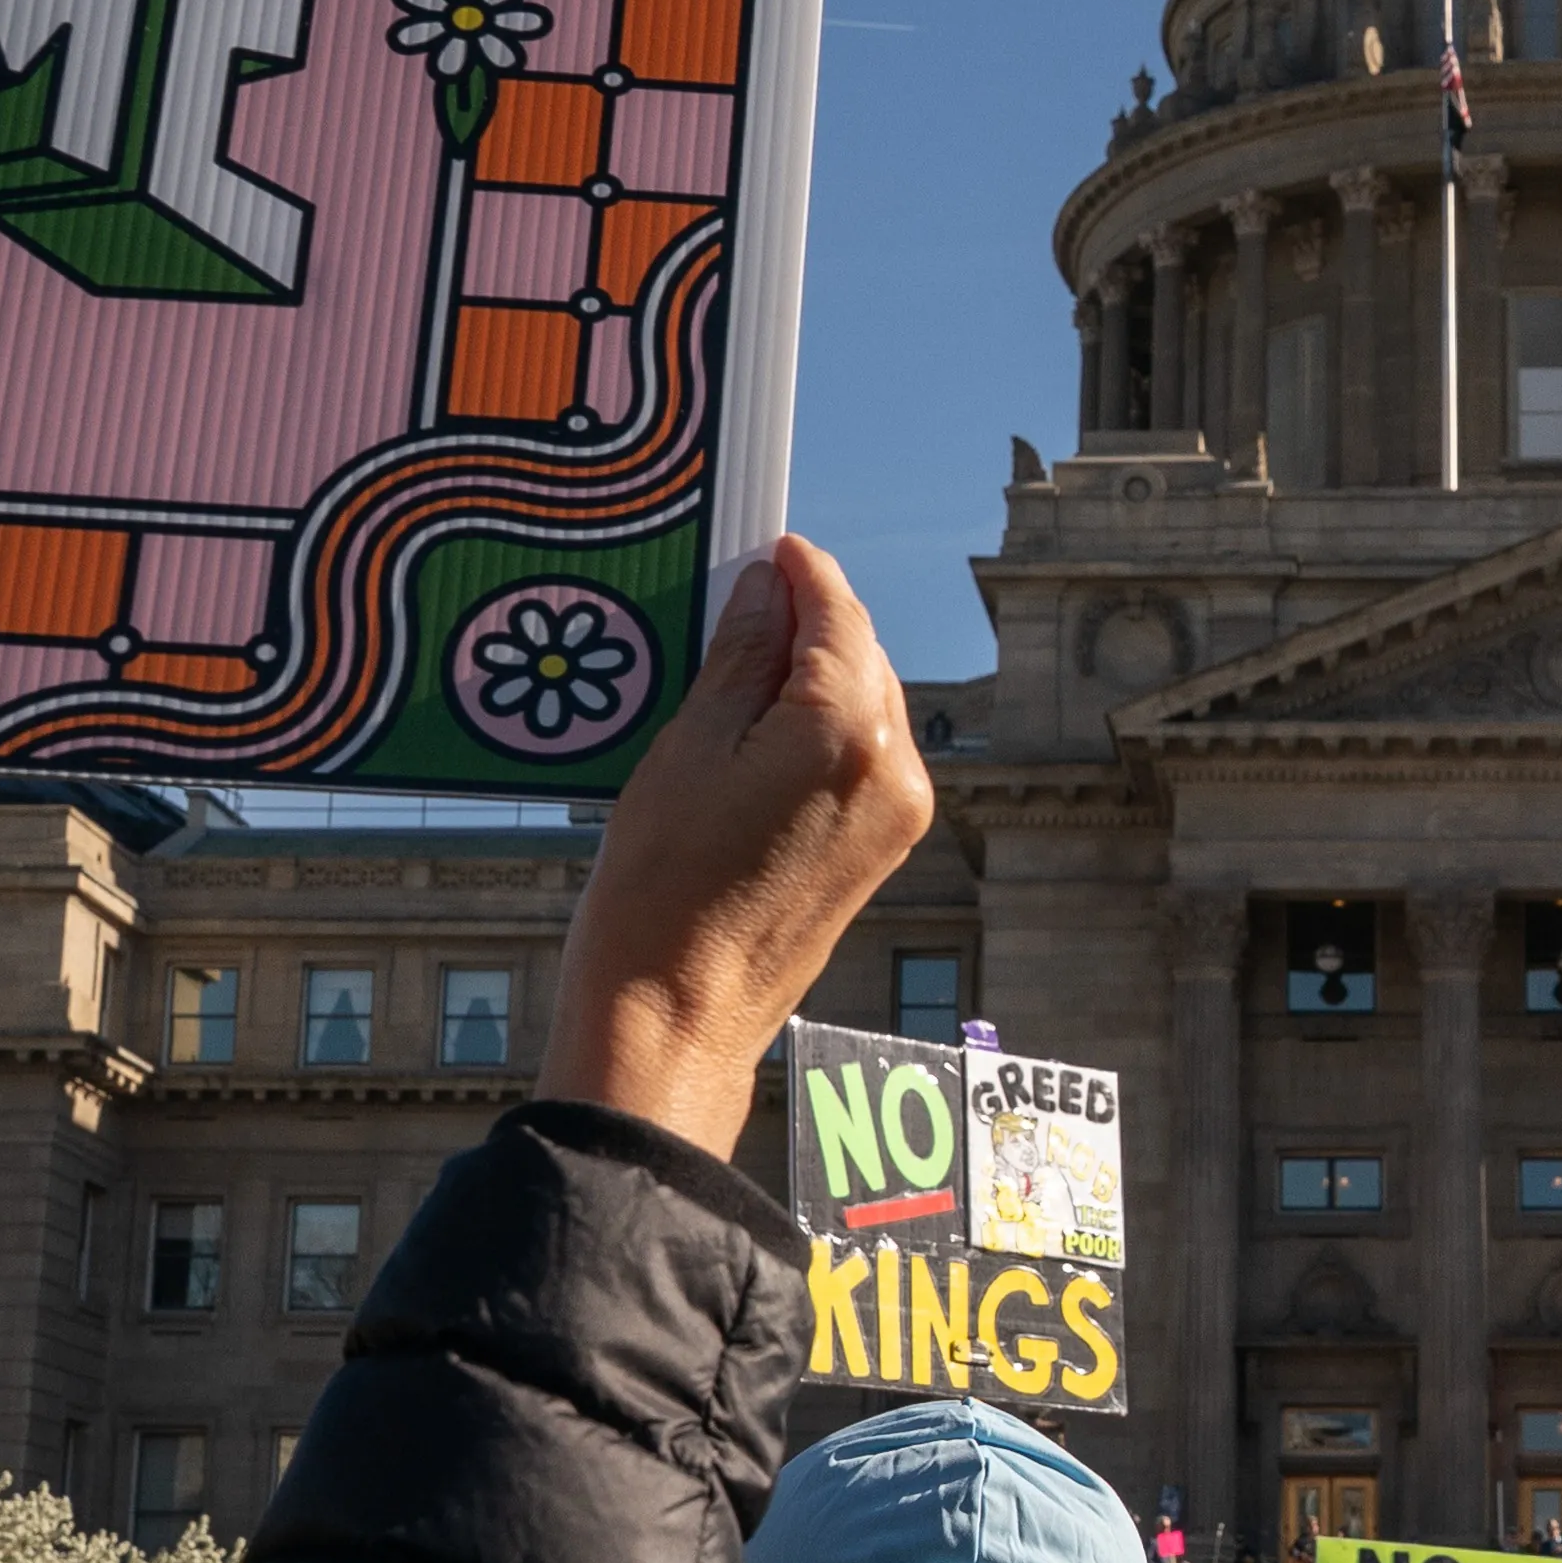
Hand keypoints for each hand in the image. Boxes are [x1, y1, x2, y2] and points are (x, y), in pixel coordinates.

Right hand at [547, 535, 934, 1158]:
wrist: (677, 1016)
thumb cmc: (661, 889)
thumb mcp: (686, 748)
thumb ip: (741, 656)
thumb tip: (769, 586)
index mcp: (847, 729)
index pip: (836, 611)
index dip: (797, 570)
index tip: (762, 546)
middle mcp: (895, 766)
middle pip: (859, 654)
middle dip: (805, 622)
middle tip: (734, 604)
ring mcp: (900, 813)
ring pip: (868, 704)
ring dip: (815, 678)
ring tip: (737, 674)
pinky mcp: (888, 848)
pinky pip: (865, 756)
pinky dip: (823, 730)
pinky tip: (761, 736)